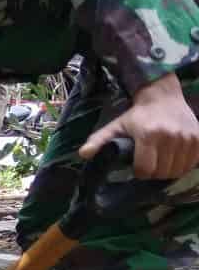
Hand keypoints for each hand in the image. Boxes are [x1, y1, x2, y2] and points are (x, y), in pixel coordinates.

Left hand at [81, 74, 198, 178]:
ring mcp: (188, 138)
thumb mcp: (115, 126)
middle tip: (150, 165)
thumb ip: (99, 140)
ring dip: (168, 171)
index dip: (140, 172)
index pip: (146, 169)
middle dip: (153, 173)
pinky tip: (174, 159)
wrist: (163, 96)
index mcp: (148, 135)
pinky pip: (192, 164)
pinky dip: (183, 166)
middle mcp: (171, 136)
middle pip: (162, 172)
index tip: (138, 167)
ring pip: (177, 170)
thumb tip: (83, 154)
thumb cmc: (136, 115)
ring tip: (161, 162)